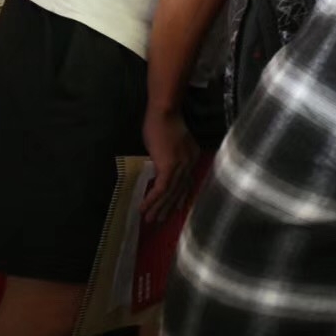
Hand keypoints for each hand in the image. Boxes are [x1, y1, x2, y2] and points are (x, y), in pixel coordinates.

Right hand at [141, 106, 200, 222]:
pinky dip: (151, 200)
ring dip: (159, 208)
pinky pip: (160, 189)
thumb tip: (164, 165)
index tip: (177, 209)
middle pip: (179, 191)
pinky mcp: (169, 167)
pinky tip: (143, 208)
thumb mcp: (172, 143)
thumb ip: (171, 156)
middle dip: (169, 208)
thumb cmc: (164, 124)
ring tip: (150, 220)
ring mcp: (181, 166)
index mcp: (192, 158)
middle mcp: (190, 164)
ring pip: (170, 193)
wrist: (164, 113)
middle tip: (160, 222)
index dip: (181, 197)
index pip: (187, 182)